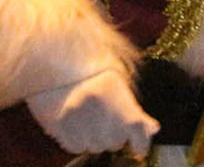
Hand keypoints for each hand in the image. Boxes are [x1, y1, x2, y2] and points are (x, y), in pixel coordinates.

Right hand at [27, 69, 159, 156]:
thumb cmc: (89, 61)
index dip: (142, 142)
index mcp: (115, 93)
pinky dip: (81, 140)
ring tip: (94, 116)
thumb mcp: (118, 75)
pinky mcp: (57, 130)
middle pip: (116, 142)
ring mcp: (75, 123)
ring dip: (99, 138)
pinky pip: (77, 146)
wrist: (50, 56)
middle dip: (118, 134)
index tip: (141, 147)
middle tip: (112, 117)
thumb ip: (134, 106)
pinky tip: (79, 122)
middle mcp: (97, 113)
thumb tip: (153, 129)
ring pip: (96, 147)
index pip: (136, 128)